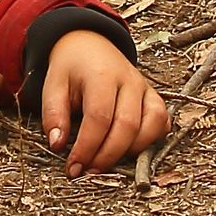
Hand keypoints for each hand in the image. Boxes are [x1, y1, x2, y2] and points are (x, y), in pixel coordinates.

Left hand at [39, 30, 171, 177]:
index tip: (73, 167)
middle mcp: (129, 81)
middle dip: (107, 156)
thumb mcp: (53, 84)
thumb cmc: (72, 67)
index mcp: (101, 75)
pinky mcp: (154, 96)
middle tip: (88, 171)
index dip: (87, 147)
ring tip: (106, 162)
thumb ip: (53, 114)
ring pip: (151, 125)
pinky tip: (130, 149)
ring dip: (130, 151)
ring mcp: (145, 88)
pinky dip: (151, 140)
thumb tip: (57, 145)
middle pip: (127, 126)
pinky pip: (162, 122)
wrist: (90, 44)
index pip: (99, 117)